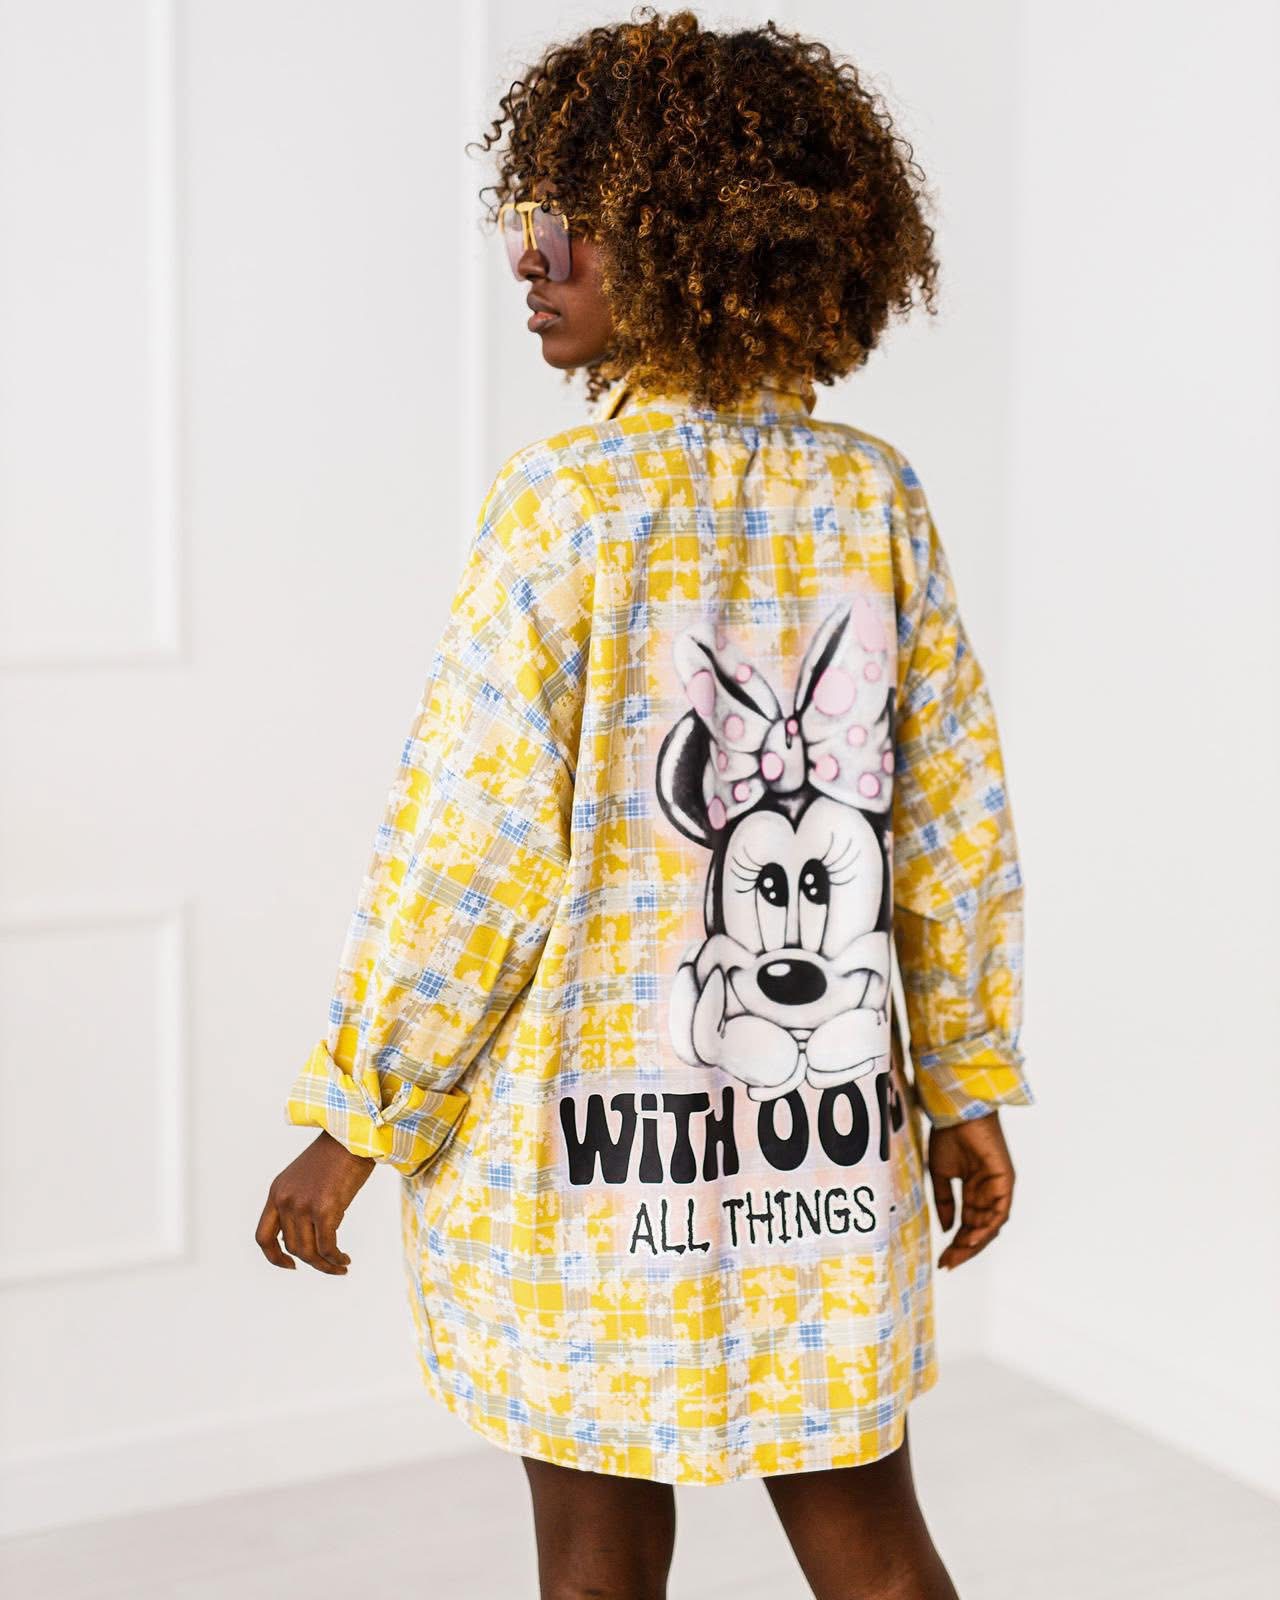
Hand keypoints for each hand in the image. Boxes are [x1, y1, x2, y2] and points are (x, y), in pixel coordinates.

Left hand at [256, 1130, 375, 1273]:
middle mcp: (285, 1200)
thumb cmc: (337, 1154)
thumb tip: (313, 1237)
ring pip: (308, 1251)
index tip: (291, 1265)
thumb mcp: (307, 1178)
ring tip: (341, 1266)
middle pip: (292, 1246)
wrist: (353, 1134)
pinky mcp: (324, 1208)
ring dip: (325, 1265)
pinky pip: (326, 1246)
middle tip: (331, 1265)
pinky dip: (335, 1258)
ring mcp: (303, 1205)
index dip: (274, 1257)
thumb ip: (302, 1203)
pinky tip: (345, 1260)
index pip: (263, 1236)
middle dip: (312, 1261)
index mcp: (277, 1192)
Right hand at [927, 1111, 1015, 1269]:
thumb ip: (945, 1202)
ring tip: (957, 1255)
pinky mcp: (1005, 1181)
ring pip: (990, 1225)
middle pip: (980, 1229)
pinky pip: (999, 1211)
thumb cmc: (949, 1136)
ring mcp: (998, 1188)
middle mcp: (988, 1193)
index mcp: (974, 1191)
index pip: (968, 1225)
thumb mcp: (940, 1175)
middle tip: (948, 1263)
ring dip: (974, 1243)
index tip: (943, 1260)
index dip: (957, 1244)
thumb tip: (948, 1229)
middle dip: (965, 1249)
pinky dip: (987, 1227)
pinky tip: (972, 1239)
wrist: (956, 1114)